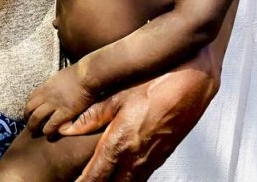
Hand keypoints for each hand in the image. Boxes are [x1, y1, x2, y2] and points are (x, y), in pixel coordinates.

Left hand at [25, 65, 95, 135]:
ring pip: (37, 117)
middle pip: (29, 108)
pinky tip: (48, 134)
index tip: (29, 113)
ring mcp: (54, 104)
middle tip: (29, 124)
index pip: (31, 98)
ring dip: (33, 126)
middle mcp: (46, 95)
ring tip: (34, 132)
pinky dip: (47, 130)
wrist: (87, 75)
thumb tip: (53, 87)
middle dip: (27, 117)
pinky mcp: (65, 112)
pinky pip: (52, 124)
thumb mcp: (59, 77)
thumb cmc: (77, 74)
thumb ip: (54, 84)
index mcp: (46, 86)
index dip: (28, 107)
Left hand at [60, 63, 217, 181]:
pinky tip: (121, 175)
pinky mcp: (162, 157)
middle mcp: (136, 158)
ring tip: (100, 178)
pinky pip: (142, 178)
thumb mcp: (117, 97)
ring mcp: (151, 160)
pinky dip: (129, 180)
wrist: (191, 84)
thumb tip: (66, 128)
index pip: (96, 175)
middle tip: (83, 181)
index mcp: (120, 143)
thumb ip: (90, 116)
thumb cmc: (154, 85)